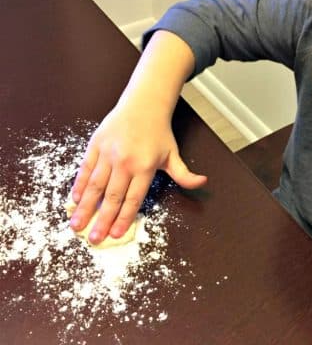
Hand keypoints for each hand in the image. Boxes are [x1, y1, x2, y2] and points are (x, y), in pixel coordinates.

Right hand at [70, 99, 206, 243]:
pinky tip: (75, 200)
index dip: (124, 218)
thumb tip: (203, 182)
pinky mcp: (96, 145)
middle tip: (93, 238)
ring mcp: (108, 153)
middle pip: (112, 197)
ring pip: (95, 185)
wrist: (143, 106)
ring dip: (85, 207)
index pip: (133, 199)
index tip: (115, 234)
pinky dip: (79, 185)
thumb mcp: (173, 155)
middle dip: (102, 220)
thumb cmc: (159, 133)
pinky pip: (85, 169)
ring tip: (76, 224)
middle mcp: (125, 162)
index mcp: (145, 167)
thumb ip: (184, 174)